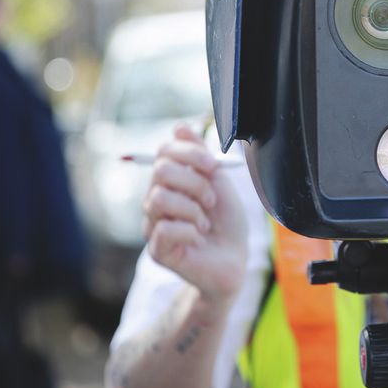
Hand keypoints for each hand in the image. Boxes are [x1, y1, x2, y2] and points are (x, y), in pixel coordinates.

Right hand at [142, 124, 248, 303]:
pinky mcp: (156, 250)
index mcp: (170, 181)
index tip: (214, 167)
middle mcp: (155, 200)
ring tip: (204, 222)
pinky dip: (190, 230)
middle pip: (160, 171)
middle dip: (195, 182)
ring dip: (193, 208)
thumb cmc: (226, 224)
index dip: (190, 153)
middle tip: (211, 201)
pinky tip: (198, 239)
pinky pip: (165, 229)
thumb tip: (180, 127)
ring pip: (159, 199)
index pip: (163, 151)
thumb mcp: (220, 184)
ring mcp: (152, 225)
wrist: (235, 261)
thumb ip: (201, 157)